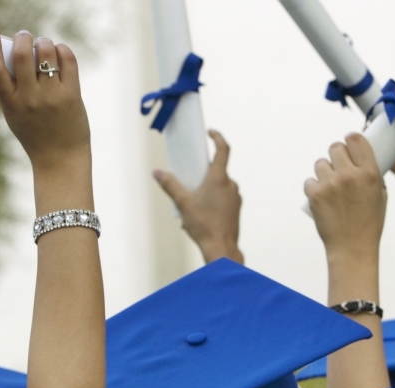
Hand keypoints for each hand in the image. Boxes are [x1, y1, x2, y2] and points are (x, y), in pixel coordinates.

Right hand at [0, 27, 89, 174]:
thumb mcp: (12, 115)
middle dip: (23, 37)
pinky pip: (68, 60)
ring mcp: (52, 96)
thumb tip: (9, 57)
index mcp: (10, 103)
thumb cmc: (34, 135)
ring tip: (43, 45)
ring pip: (47, 53)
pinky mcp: (71, 94)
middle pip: (23, 54)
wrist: (60, 158)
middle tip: (24, 36)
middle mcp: (30, 98)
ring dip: (44, 42)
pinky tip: (59, 52)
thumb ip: (9, 90)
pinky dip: (62, 50)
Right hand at [154, 130, 242, 262]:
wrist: (221, 248)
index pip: (223, 149)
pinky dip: (212, 198)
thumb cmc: (204, 226)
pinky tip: (200, 212)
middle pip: (217, 168)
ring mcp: (235, 196)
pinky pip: (223, 196)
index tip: (209, 133)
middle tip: (190, 174)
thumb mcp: (183, 203)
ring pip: (220, 184)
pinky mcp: (235, 207)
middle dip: (203, 170)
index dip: (217, 137)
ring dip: (207, 186)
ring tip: (192, 201)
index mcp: (219, 179)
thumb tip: (158, 172)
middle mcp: (230, 185)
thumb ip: (170, 185)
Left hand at [305, 134, 387, 259]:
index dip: (351, 140)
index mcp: (369, 173)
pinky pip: (310, 181)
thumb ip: (372, 175)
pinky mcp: (315, 195)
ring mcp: (330, 184)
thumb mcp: (380, 196)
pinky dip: (314, 187)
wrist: (352, 248)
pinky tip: (322, 197)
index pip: (356, 140)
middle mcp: (349, 175)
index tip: (349, 143)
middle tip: (339, 166)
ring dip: (324, 171)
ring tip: (331, 185)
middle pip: (335, 148)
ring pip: (320, 163)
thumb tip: (362, 159)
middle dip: (337, 155)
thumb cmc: (369, 223)